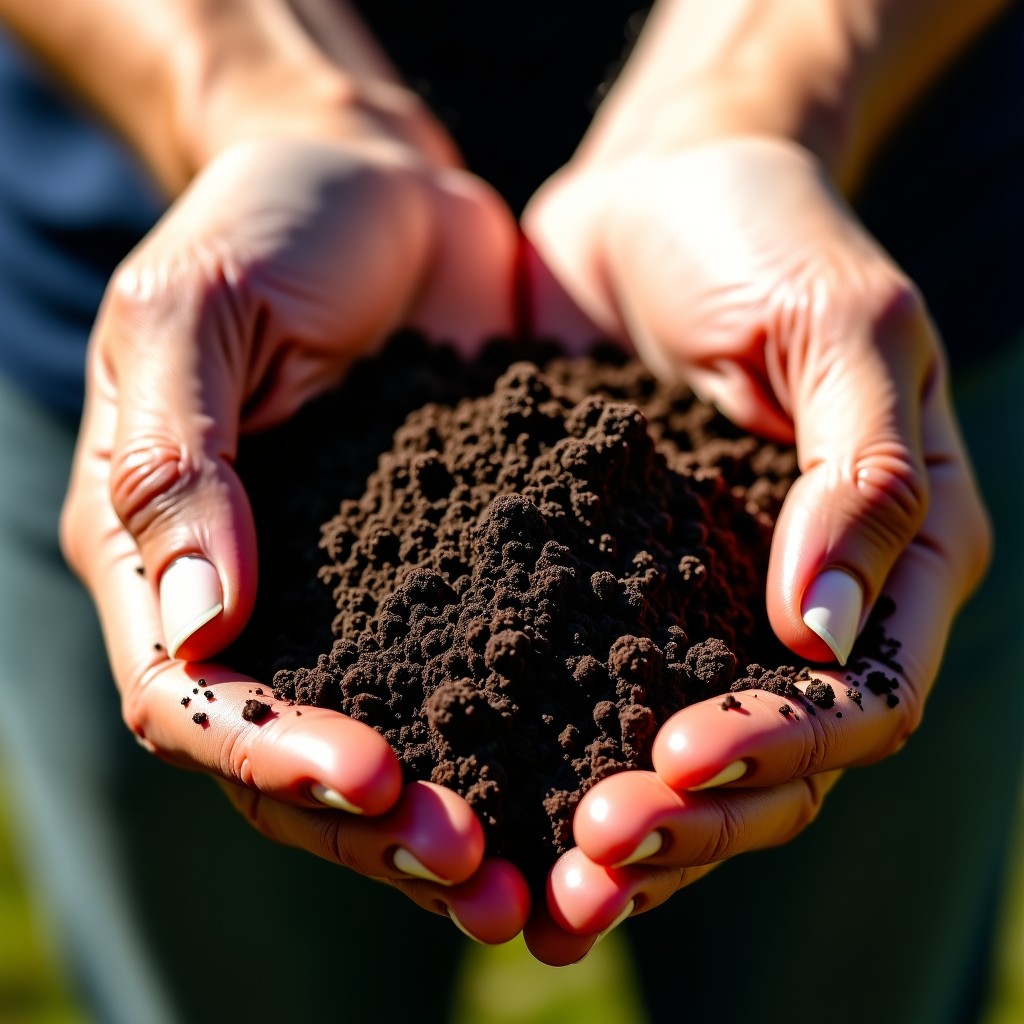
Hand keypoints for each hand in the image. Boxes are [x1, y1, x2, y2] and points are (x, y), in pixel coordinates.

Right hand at [59, 132, 529, 940]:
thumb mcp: (196, 311)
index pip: (198, 701)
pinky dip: (525, 733)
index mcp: (165, 555)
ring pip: (395, 740)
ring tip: (540, 872)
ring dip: (456, 815)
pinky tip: (595, 768)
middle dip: (379, 828)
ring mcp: (360, 594)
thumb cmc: (266, 223)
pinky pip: (482, 668)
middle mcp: (261, 600)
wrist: (374, 182)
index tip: (378, 781)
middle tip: (481, 875)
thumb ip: (180, 459)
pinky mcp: (453, 567)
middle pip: (296, 758)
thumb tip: (200, 621)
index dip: (276, 756)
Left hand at [522, 135, 988, 959]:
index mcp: (889, 554)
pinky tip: (486, 802)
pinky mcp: (602, 585)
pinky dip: (549, 759)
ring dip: (623, 833)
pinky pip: (583, 693)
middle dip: (690, 822)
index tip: (680, 760)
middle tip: (591, 856)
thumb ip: (867, 467)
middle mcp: (795, 604)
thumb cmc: (765, 232)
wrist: (654, 193)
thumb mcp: (842, 320)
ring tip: (541, 883)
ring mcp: (695, 604)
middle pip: (772, 765)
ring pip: (678, 760)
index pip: (860, 700)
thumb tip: (829, 632)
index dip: (783, 749)